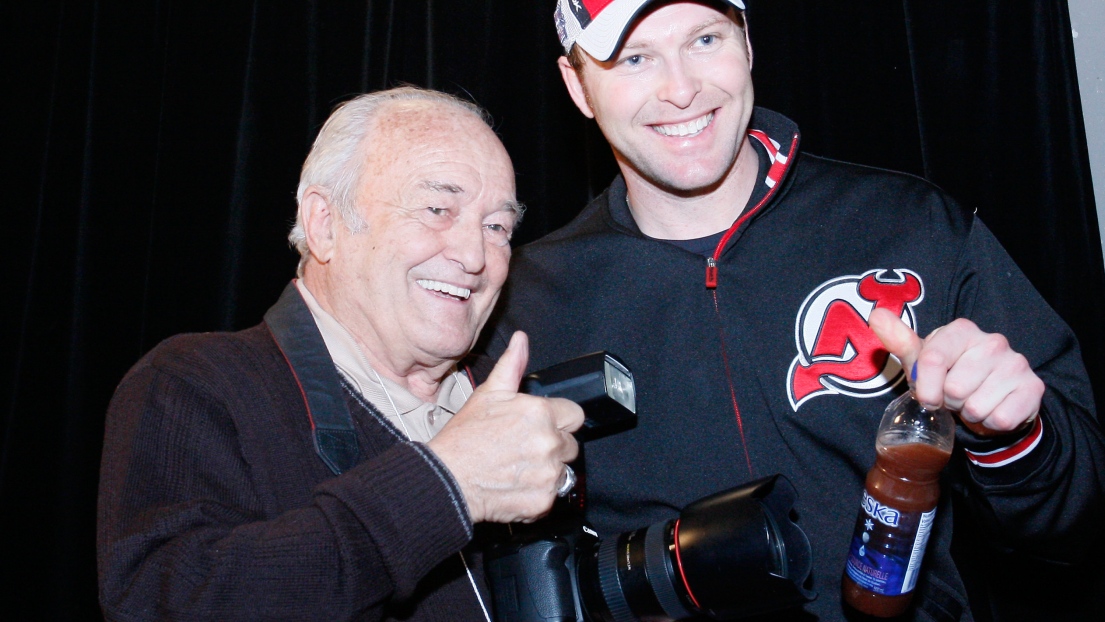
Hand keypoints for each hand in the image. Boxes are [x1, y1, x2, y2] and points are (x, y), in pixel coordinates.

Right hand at [428, 331, 583, 522]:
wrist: (448, 479)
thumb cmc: (464, 437)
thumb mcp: (488, 394)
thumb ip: (512, 365)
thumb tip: (521, 340)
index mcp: (541, 413)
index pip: (575, 415)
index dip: (559, 420)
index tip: (542, 427)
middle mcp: (550, 442)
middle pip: (571, 444)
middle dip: (553, 446)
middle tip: (524, 449)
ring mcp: (549, 473)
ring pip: (564, 470)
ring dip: (547, 470)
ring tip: (518, 468)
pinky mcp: (543, 500)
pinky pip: (552, 495)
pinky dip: (537, 493)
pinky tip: (516, 485)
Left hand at [868, 308, 1043, 434]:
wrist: (991, 400)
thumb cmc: (950, 377)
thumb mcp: (921, 361)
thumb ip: (900, 341)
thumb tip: (876, 316)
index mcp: (962, 330)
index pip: (932, 360)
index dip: (925, 387)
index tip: (928, 395)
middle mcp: (993, 341)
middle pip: (953, 388)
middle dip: (950, 401)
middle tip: (956, 397)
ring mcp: (1016, 363)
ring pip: (976, 406)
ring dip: (970, 413)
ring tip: (973, 401)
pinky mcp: (1033, 388)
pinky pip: (1000, 419)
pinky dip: (991, 423)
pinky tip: (993, 410)